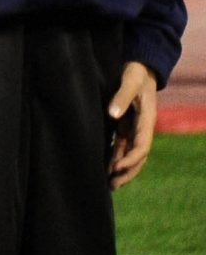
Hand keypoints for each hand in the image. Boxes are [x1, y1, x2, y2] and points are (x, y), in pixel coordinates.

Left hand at [108, 62, 157, 187]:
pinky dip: (116, 157)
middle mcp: (142, 128)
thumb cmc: (136, 74)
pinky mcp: (126, 126)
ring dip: (122, 169)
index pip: (141, 147)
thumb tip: (112, 115)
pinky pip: (123, 146)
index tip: (116, 168)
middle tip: (112, 186)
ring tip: (109, 184)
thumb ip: (121, 98)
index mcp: (146, 121)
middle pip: (138, 157)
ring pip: (130, 154)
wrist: (141, 68)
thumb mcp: (129, 82)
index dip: (130, 160)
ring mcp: (134, 128)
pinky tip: (107, 167)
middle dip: (127, 172)